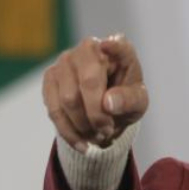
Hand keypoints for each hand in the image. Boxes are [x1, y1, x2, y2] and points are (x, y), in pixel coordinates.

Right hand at [42, 34, 147, 151]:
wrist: (106, 107)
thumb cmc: (125, 98)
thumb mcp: (138, 103)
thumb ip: (129, 101)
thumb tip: (108, 103)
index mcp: (118, 49)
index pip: (118, 46)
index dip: (114, 46)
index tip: (109, 45)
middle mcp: (88, 48)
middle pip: (88, 83)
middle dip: (97, 115)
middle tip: (107, 132)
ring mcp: (65, 61)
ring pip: (68, 100)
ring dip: (83, 126)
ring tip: (97, 137)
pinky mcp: (50, 78)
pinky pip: (54, 109)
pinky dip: (68, 132)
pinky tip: (82, 144)